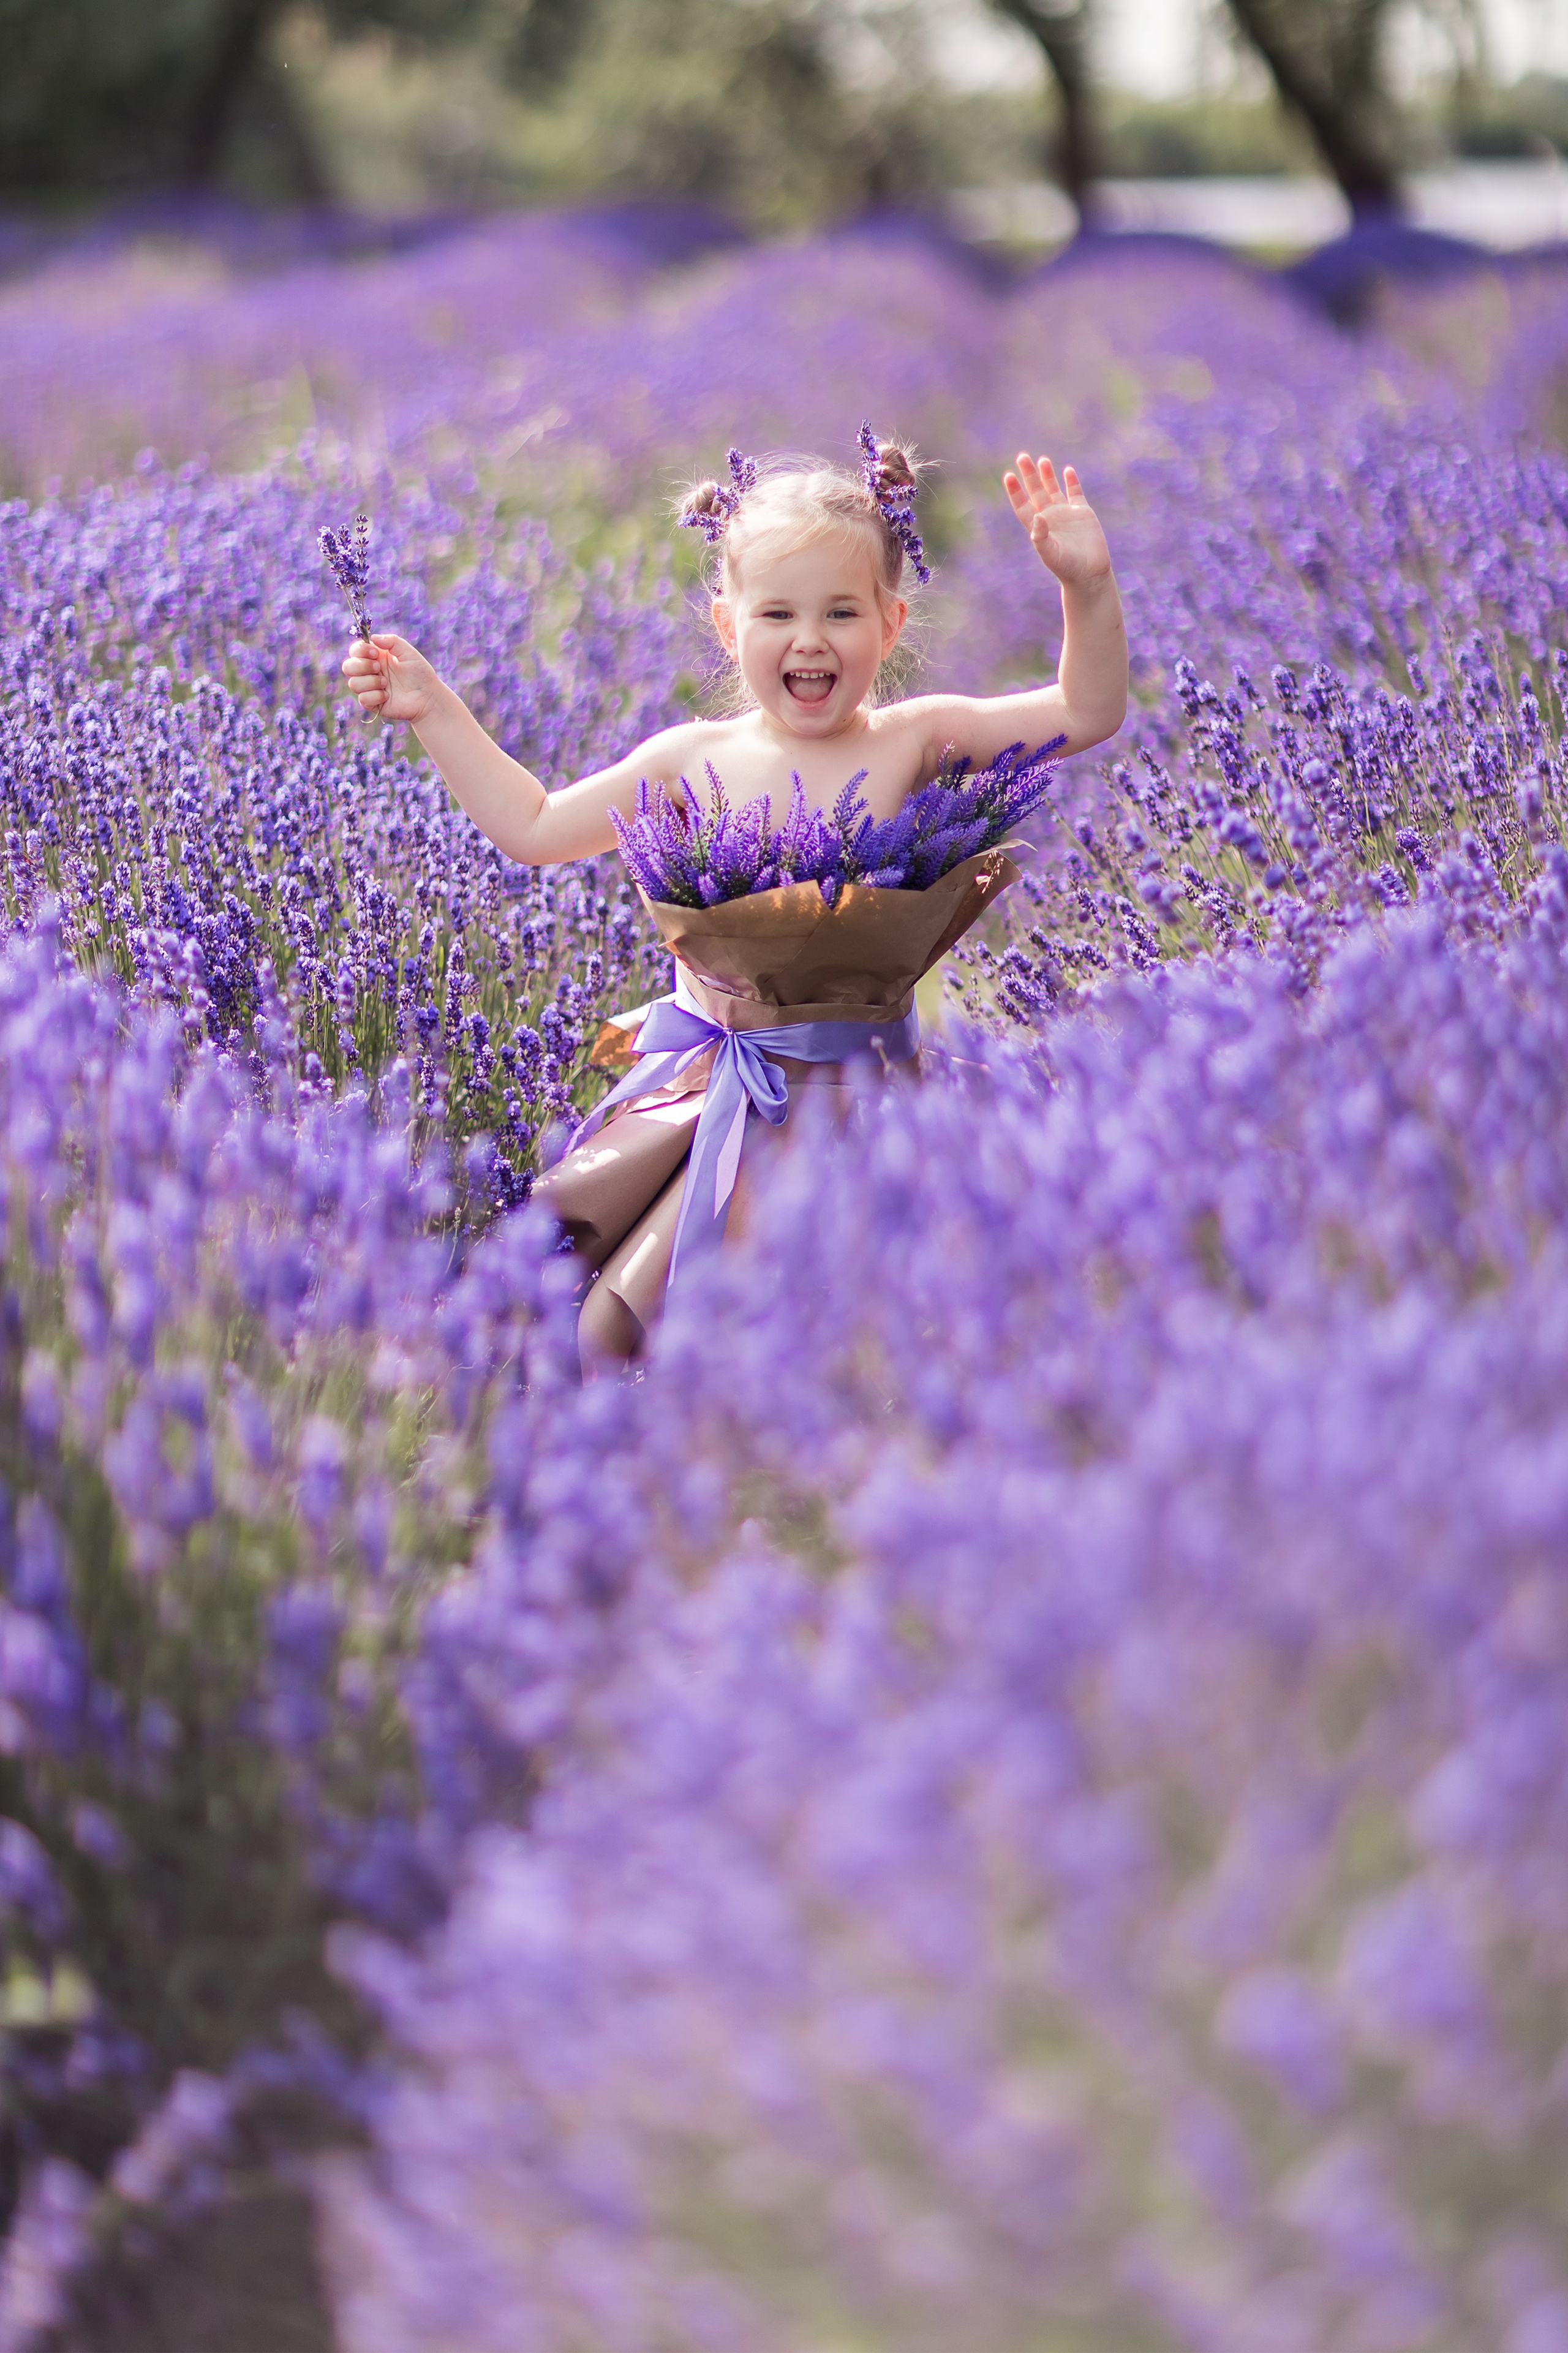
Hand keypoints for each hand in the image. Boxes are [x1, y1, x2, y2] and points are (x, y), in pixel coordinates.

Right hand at [341, 632, 440, 723]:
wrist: (428, 697)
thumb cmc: (420, 673)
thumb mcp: (408, 652)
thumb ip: (391, 641)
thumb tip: (372, 638)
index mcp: (375, 657)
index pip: (355, 650)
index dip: (360, 650)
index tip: (375, 653)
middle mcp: (369, 672)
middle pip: (347, 667)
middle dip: (361, 666)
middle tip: (379, 668)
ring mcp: (370, 688)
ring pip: (353, 683)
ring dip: (370, 682)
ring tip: (386, 683)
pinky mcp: (373, 703)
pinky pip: (363, 699)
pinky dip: (375, 696)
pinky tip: (388, 696)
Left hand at [1003, 454, 1112, 592]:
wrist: (1089, 574)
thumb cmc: (1067, 567)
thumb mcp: (1051, 553)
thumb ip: (1041, 536)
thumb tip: (1037, 516)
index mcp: (1038, 527)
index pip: (1023, 506)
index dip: (1015, 492)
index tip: (1008, 476)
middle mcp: (1050, 518)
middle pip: (1036, 492)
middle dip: (1029, 475)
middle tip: (1022, 457)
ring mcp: (1066, 514)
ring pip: (1053, 490)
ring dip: (1047, 475)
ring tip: (1042, 460)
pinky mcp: (1083, 513)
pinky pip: (1075, 493)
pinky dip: (1071, 482)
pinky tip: (1067, 471)